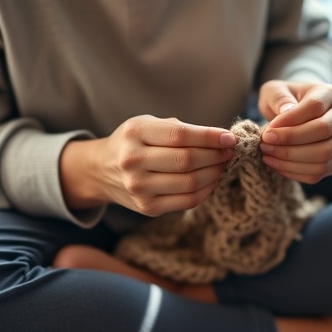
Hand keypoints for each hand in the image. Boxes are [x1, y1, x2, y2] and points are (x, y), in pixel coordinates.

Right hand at [62, 115, 236, 216]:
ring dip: (214, 173)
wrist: (101, 170)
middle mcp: (133, 161)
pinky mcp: (147, 207)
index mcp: (135, 133)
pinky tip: (211, 180)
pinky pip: (187, 201)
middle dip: (216, 156)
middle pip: (187, 160)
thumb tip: (220, 139)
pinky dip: (206, 191)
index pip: (180, 135)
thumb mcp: (148, 124)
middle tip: (230, 151)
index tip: (230, 138)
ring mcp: (138, 187)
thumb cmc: (133, 142)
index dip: (209, 137)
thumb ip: (179, 129)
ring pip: (190, 183)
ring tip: (222, 164)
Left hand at [257, 80, 331, 183]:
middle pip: (322, 132)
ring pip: (322, 156)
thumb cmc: (284, 101)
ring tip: (267, 155)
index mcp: (330, 94)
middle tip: (265, 144)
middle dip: (289, 142)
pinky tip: (276, 164)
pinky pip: (318, 173)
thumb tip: (286, 111)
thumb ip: (278, 97)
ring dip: (290, 159)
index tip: (268, 131)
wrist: (297, 116)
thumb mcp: (275, 90)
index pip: (314, 107)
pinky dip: (293, 172)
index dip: (290, 121)